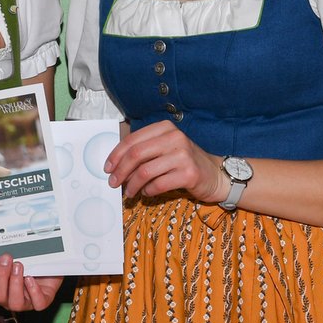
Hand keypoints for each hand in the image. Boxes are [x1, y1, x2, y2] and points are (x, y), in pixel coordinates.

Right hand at [0, 255, 61, 310]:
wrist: (50, 259)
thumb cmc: (23, 261)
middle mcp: (8, 297)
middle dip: (0, 277)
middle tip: (6, 258)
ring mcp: (26, 301)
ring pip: (15, 303)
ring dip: (15, 284)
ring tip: (19, 266)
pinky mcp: (43, 300)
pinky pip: (38, 304)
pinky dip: (33, 291)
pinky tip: (31, 278)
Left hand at [104, 120, 226, 201]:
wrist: (215, 175)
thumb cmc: (184, 162)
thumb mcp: (165, 148)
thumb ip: (144, 151)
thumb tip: (115, 165)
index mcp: (165, 128)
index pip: (133, 140)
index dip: (116, 155)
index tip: (107, 168)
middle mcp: (175, 138)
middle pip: (136, 155)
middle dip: (120, 171)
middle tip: (113, 183)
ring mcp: (183, 155)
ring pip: (145, 171)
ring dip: (132, 185)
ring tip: (129, 193)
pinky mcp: (189, 173)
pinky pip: (158, 184)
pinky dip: (148, 191)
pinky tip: (147, 193)